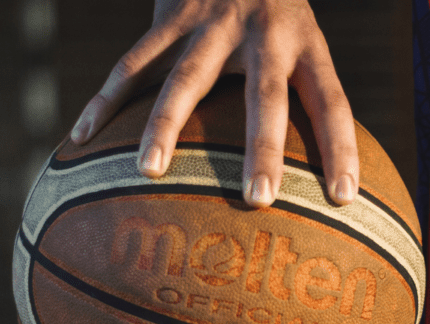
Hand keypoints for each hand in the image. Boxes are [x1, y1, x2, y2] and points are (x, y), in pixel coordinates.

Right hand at [69, 0, 358, 207]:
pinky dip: (106, 100)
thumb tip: (322, 168)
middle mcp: (264, 32)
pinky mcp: (171, 14)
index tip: (346, 196)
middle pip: (265, 96)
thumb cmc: (276, 9)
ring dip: (165, 125)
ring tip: (150, 170)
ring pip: (186, 79)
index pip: (332, 101)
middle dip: (263, 149)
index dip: (341, 147)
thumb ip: (304, 89)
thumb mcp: (304, 36)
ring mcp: (214, 22)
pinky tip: (83, 137)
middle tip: (259, 199)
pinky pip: (133, 63)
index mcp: (306, 43)